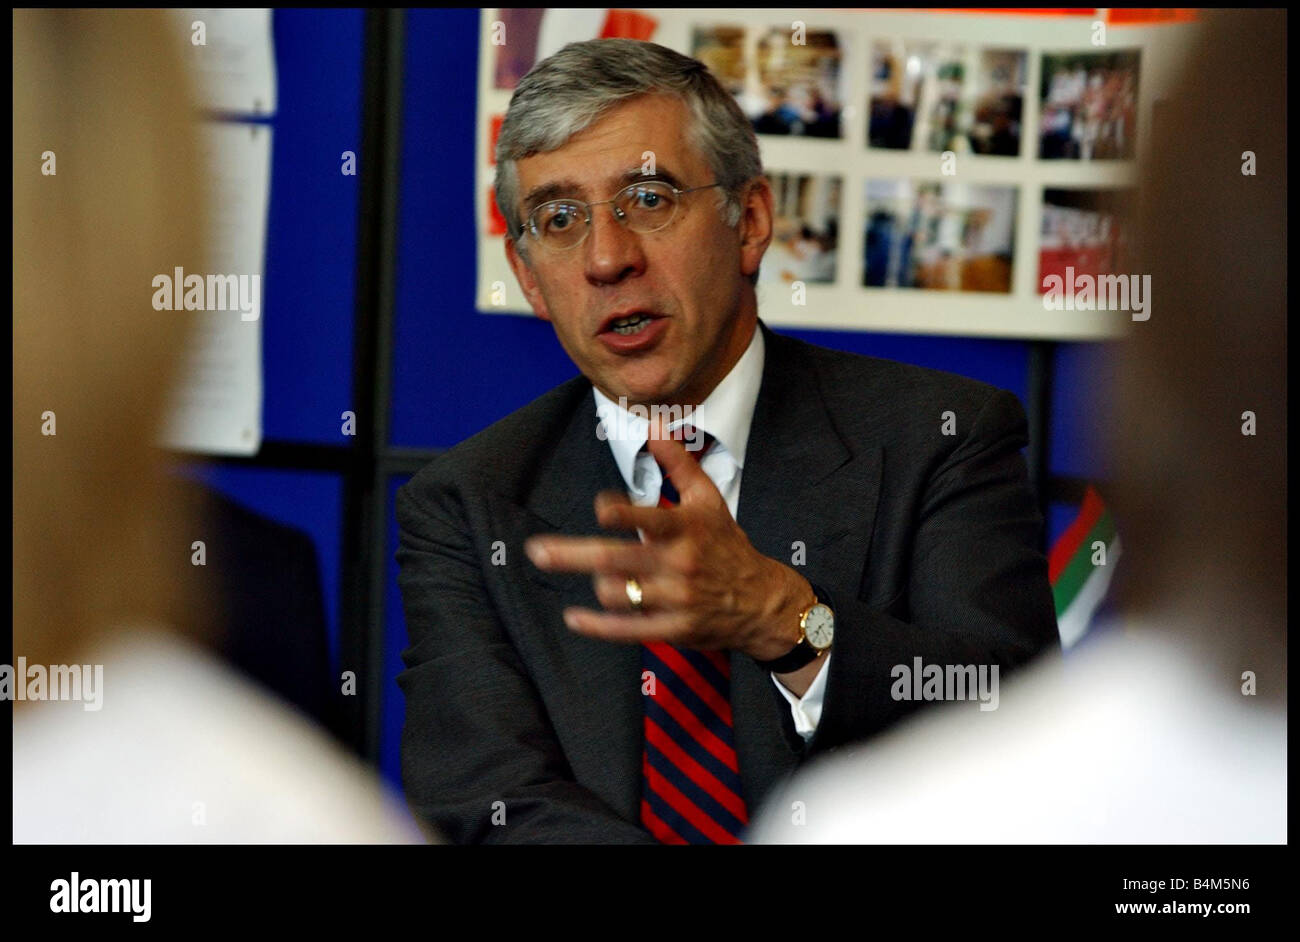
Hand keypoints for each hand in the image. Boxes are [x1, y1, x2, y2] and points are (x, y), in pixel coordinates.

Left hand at [524, 418, 813, 660]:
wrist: (762, 602)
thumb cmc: (727, 545)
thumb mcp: (710, 499)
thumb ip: (678, 463)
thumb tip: (654, 427)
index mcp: (687, 529)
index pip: (650, 519)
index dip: (622, 514)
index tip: (601, 509)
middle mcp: (679, 565)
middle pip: (617, 559)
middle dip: (572, 555)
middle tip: (536, 551)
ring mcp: (676, 600)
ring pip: (618, 593)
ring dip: (598, 584)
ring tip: (597, 575)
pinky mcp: (673, 630)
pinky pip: (627, 630)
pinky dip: (597, 626)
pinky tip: (573, 617)